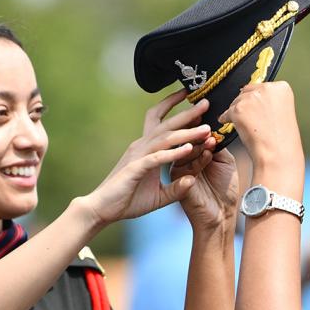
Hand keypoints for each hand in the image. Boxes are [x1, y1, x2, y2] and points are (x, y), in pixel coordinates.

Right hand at [82, 90, 215, 229]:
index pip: (161, 122)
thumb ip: (175, 189)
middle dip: (187, 113)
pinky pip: (156, 158)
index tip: (193, 99)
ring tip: (205, 129)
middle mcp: (142, 147)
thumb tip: (192, 181)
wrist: (103, 210)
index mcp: (146, 149)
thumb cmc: (128, 200)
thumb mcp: (158, 196)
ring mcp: (138, 156)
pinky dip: (173, 153)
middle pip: (167, 124)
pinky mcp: (135, 169)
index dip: (175, 108)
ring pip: (165, 139)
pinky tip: (189, 149)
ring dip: (186, 133)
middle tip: (206, 102)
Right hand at [170, 117, 239, 233]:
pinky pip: (184, 163)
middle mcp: (184, 159)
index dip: (200, 122)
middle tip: (205, 115)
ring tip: (210, 136)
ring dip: (198, 141)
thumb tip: (214, 126)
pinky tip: (207, 152)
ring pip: (185, 148)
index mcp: (195, 154)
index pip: (194, 133)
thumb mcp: (224, 162)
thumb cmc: (225, 191)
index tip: (208, 110)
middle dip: (195, 126)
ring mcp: (179, 168)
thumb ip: (217, 146)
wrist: (221, 216)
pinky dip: (196, 156)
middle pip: (185, 137)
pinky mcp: (176, 179)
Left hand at [218, 81, 303, 173]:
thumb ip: (270, 102)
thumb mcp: (283, 113)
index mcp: (282, 88)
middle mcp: (267, 88)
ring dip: (238, 113)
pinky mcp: (238, 109)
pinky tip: (234, 127)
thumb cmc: (282, 140)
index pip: (262, 87)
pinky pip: (227, 112)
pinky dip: (227, 120)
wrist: (277, 155)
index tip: (258, 110)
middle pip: (247, 91)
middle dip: (246, 104)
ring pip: (237, 101)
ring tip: (246, 127)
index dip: (258, 100)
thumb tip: (254, 100)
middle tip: (250, 120)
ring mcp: (251, 98)